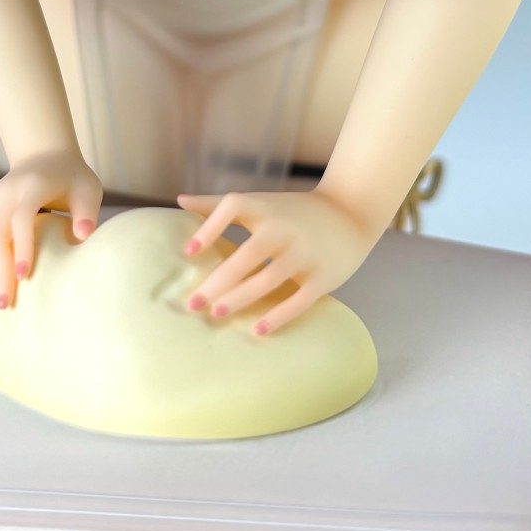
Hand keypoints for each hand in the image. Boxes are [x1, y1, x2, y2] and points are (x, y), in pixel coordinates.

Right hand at [0, 152, 101, 307]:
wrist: (44, 157)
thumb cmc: (71, 180)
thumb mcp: (87, 190)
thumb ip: (86, 212)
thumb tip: (83, 236)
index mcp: (32, 188)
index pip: (22, 218)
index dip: (22, 246)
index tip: (24, 277)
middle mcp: (4, 195)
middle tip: (6, 305)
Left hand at [176, 188, 375, 334]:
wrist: (351, 212)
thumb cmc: (293, 211)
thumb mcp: (260, 202)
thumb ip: (218, 205)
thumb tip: (179, 200)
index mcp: (264, 209)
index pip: (233, 208)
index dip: (209, 228)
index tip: (188, 253)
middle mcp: (283, 229)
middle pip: (247, 255)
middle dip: (218, 281)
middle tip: (193, 304)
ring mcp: (304, 253)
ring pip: (269, 279)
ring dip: (241, 298)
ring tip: (216, 314)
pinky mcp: (322, 276)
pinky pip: (299, 299)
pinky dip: (279, 316)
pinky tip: (258, 330)